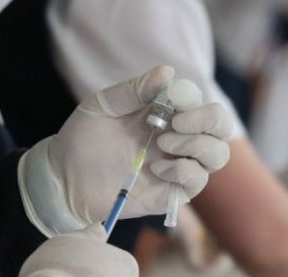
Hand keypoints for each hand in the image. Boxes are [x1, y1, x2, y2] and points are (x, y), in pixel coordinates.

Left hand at [19, 65, 232, 235]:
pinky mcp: (174, 192)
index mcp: (167, 115)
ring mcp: (179, 166)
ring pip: (217, 155)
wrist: (65, 179)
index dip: (193, 100)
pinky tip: (156, 169)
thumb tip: (168, 73)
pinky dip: (183, 171)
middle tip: (177, 123)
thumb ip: (135, 90)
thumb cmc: (83, 139)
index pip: (201, 103)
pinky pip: (199, 181)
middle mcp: (179, 139)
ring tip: (163, 144)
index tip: (171, 99)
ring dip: (196, 145)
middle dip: (208, 120)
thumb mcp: (103, 106)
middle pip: (222, 128)